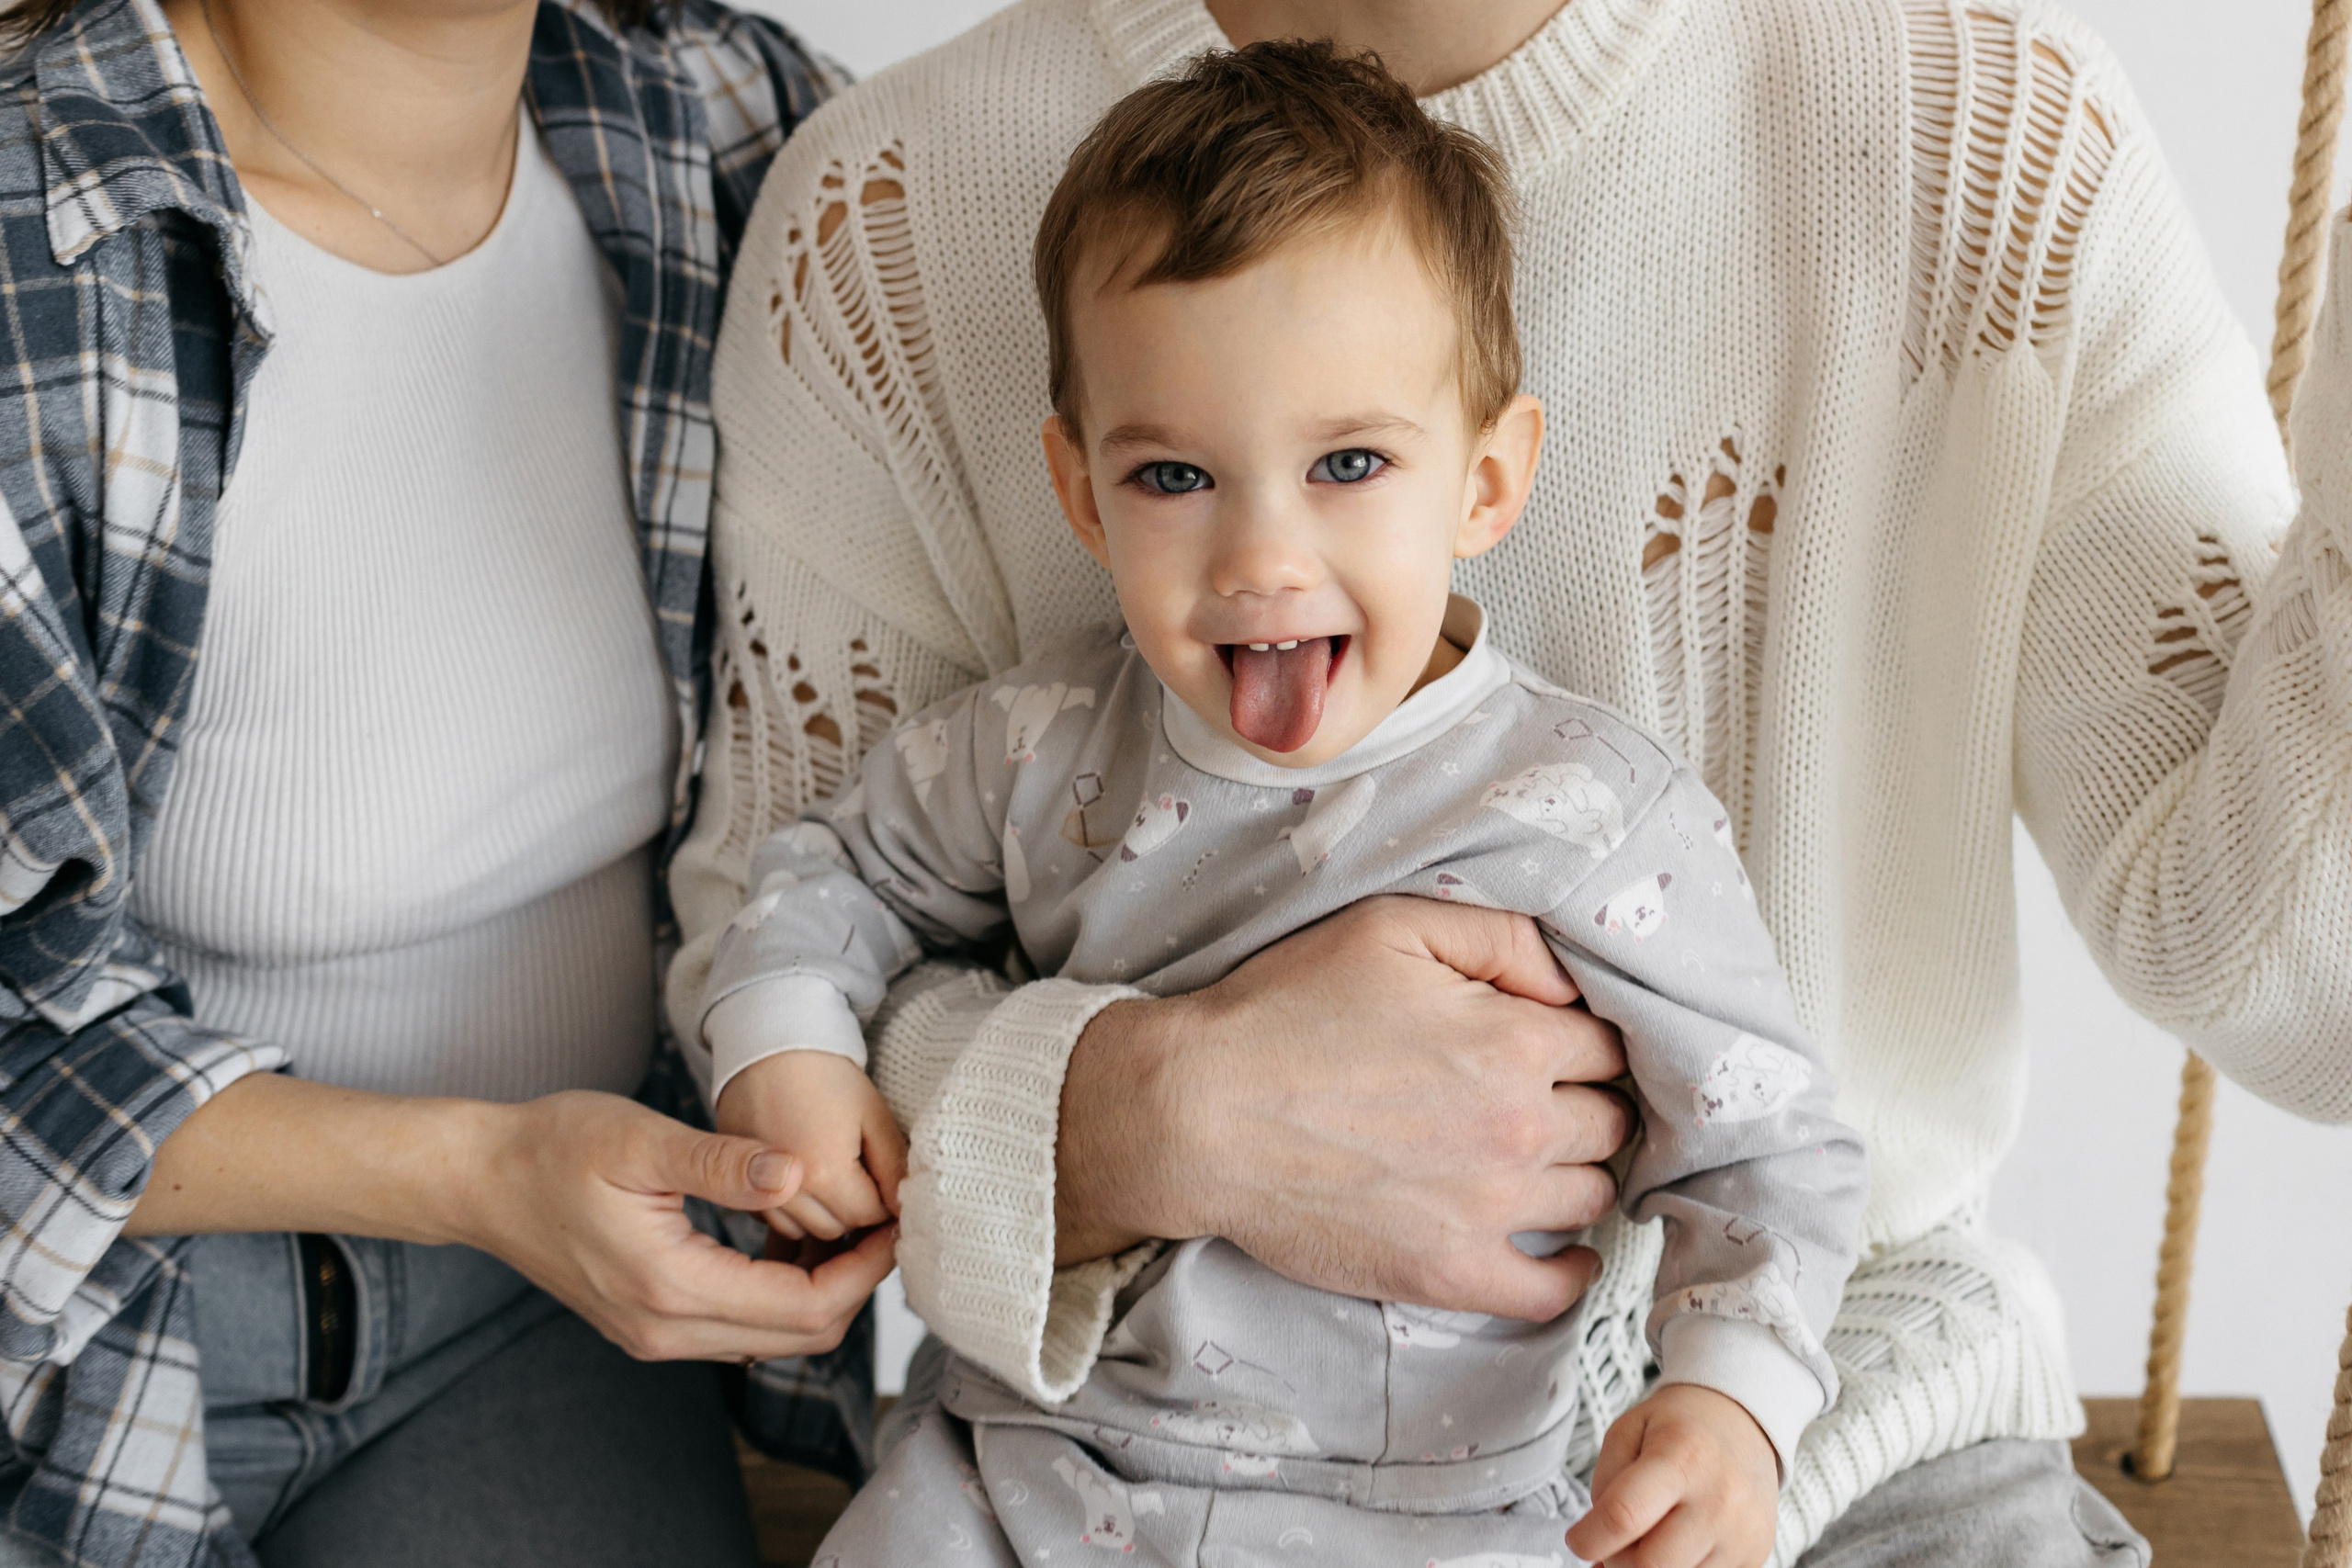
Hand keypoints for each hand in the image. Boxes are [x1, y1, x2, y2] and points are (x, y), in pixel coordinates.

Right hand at [462, 1089, 897, 1361]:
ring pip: (770, 1338)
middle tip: (884, 1224)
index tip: (894, 1223)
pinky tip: (789, 1239)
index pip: (804, 1308)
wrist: (480, 1181)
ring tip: (847, 1226)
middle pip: (798, 1337)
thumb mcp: (641, 1140)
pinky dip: (778, 1295)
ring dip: (819, 1293)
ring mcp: (654, 1335)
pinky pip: (737, 1327)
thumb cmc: (553, 1147)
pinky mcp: (648, 1324)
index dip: (863, 1271)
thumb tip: (798, 1173)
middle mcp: (665, 1330)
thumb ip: (723, 1163)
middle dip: (853, 1285)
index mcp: (671, 1287)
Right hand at [716, 1050, 906, 1241]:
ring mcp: (754, 1189)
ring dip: (823, 1213)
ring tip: (831, 1172)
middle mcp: (786, 1188)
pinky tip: (803, 1176)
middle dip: (855, 1209)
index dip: (884, 1200)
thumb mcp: (873, 1112)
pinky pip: (773, 1219)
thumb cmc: (827, 1074)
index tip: (886, 1178)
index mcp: (824, 1170)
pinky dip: (792, 1209)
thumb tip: (904, 1207)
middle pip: (836, 1229)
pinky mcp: (736, 1184)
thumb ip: (894, 1165)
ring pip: (803, 1230)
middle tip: (861, 1172)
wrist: (770, 1045)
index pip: (869, 1216)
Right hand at [1056, 896, 1632, 1322]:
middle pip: (1610, 1123)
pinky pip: (1551, 1288)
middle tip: (1542, 1097)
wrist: (1197, 1114)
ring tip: (1537, 1158)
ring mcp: (1490, 1210)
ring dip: (1575, 1173)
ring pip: (1591, 1195)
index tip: (1555, 1044)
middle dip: (1585, 1103)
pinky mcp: (1450, 1273)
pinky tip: (1560, 1250)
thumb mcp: (1389, 930)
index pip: (1608, 1047)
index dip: (1583, 1040)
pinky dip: (1570, 1270)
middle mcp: (1520, 1129)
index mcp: (1516, 1043)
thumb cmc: (1284, 1011)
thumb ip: (1500, 938)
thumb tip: (1571, 983)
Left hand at [1566, 1384, 1779, 1567]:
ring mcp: (1743, 1533)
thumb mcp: (1627, 1431)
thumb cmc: (1680, 1426)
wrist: (1743, 1421)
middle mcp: (1720, 1499)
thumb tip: (1599, 1550)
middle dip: (1619, 1561)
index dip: (1589, 1538)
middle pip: (1651, 1565)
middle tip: (1616, 1540)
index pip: (1624, 1515)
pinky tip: (1672, 1547)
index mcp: (1682, 1457)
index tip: (1577, 1539)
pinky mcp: (1755, 1556)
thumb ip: (1604, 1486)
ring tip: (1647, 1538)